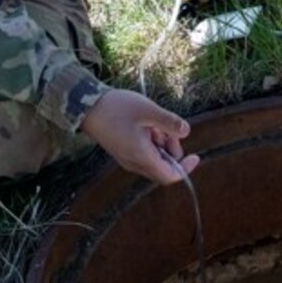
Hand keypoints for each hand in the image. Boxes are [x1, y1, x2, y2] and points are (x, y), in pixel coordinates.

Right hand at [79, 89, 197, 185]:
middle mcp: (134, 162)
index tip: (195, 156)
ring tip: (154, 123)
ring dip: (161, 143)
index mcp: (141, 157)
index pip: (169, 176)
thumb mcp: (148, 111)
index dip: (185, 168)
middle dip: (172, 149)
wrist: (86, 106)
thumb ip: (169, 122)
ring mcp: (127, 157)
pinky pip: (144, 152)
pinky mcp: (122, 150)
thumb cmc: (117, 108)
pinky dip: (151, 141)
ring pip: (154, 158)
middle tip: (167, 128)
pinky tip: (146, 124)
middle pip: (163, 167)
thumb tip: (187, 131)